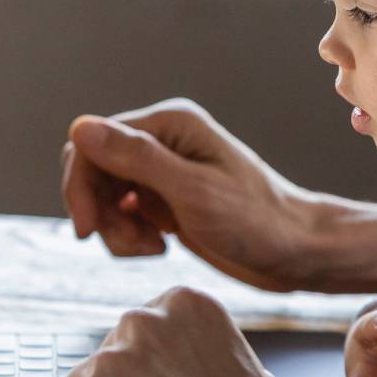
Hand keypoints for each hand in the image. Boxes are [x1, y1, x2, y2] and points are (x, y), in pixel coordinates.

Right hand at [60, 100, 315, 289]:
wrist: (296, 252)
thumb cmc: (256, 221)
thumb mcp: (192, 192)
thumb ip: (137, 158)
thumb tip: (80, 126)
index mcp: (169, 124)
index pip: (92, 143)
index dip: (80, 185)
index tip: (89, 230)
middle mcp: (162, 140)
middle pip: (92, 169)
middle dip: (98, 210)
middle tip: (132, 244)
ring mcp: (163, 171)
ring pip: (104, 196)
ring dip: (115, 229)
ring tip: (152, 249)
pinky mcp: (166, 201)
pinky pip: (123, 214)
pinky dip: (129, 236)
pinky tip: (158, 248)